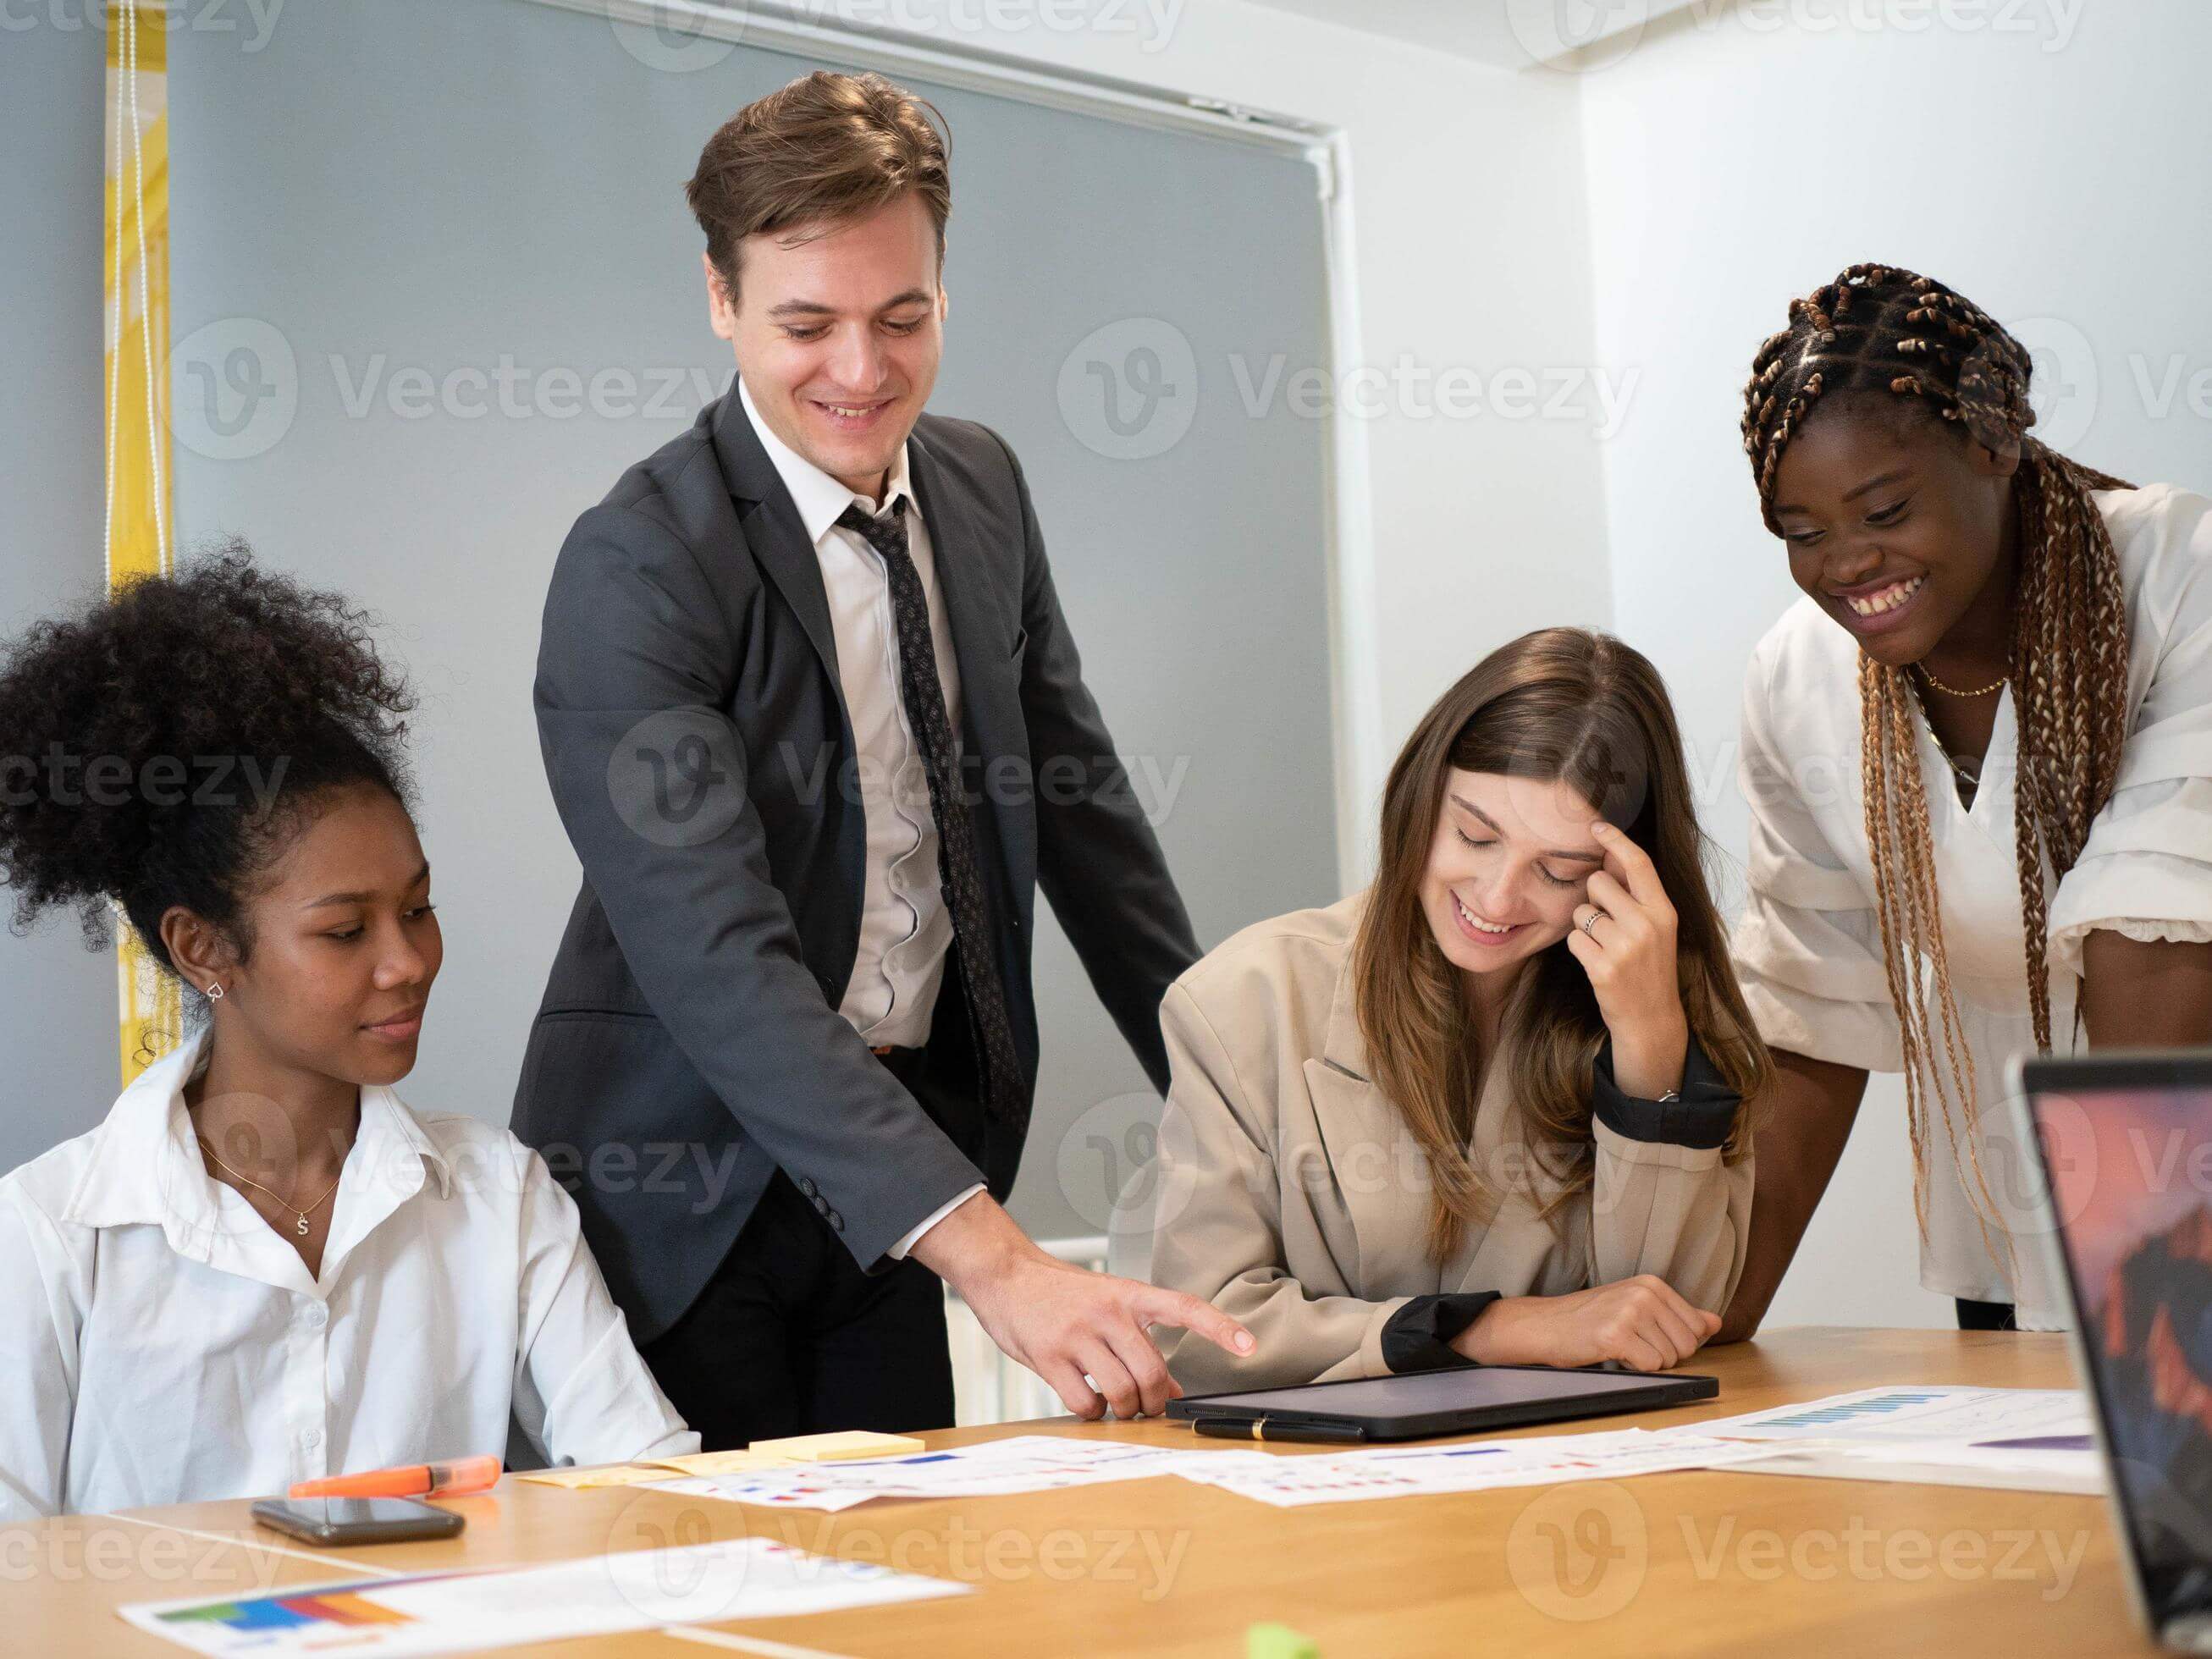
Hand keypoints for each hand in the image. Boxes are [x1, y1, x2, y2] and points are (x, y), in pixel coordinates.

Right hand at [911, 1193, 1255, 1418]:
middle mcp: (1107, 1311)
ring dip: (1124, 1411)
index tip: (1248, 1347)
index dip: (1219, 1328)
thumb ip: (1140, 1342)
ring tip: (1115, 1405)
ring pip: (1121, 1392)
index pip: (1184, 1308)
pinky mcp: (1049, 1355)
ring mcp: (1077, 1333)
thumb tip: (1175, 1387)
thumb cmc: (1061, 1297)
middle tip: (1146, 1407)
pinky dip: (1092, 1413)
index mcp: (1129, 1294)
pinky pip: (1085, 1404)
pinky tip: (1086, 1401)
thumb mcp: (1107, 1308)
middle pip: (1153, 1372)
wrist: (1006, 1276)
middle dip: (1156, 1401)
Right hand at [1450, 1277, 1721, 1370]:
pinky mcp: (1616, 1334)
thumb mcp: (1637, 1307)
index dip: (1674, 1342)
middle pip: (1687, 1346)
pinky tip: (1612, 1354)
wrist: (1544, 1325)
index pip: (1696, 1328)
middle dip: (1663, 1355)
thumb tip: (1716, 1322)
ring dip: (1646, 1363)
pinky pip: (1651, 1367)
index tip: (1645, 1336)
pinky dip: (1634, 1369)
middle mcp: (1645, 1292)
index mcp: (1653, 1284)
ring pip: (1670, 1359)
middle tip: (1631, 1344)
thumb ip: (1679, 1314)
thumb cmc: (1589, 1320)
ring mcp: (1631, 1311)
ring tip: (1619, 1347)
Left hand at [1567, 821, 1687, 1097]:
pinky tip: (1596, 963)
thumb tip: (1610, 851)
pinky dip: (1578, 948)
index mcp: (1664, 911)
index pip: (1639, 863)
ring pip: (1581, 911)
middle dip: (1594, 898)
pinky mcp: (1603, 967)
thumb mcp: (1656, 929)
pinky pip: (1572, 938)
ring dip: (1584, 926)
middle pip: (1598, 882)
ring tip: (1604, 947)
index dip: (1616, 840)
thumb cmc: (1649, 969)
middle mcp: (1647, 925)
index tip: (1597, 825)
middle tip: (1608, 924)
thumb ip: (1636, 894)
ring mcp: (1625, 947)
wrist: (1651, 1020)